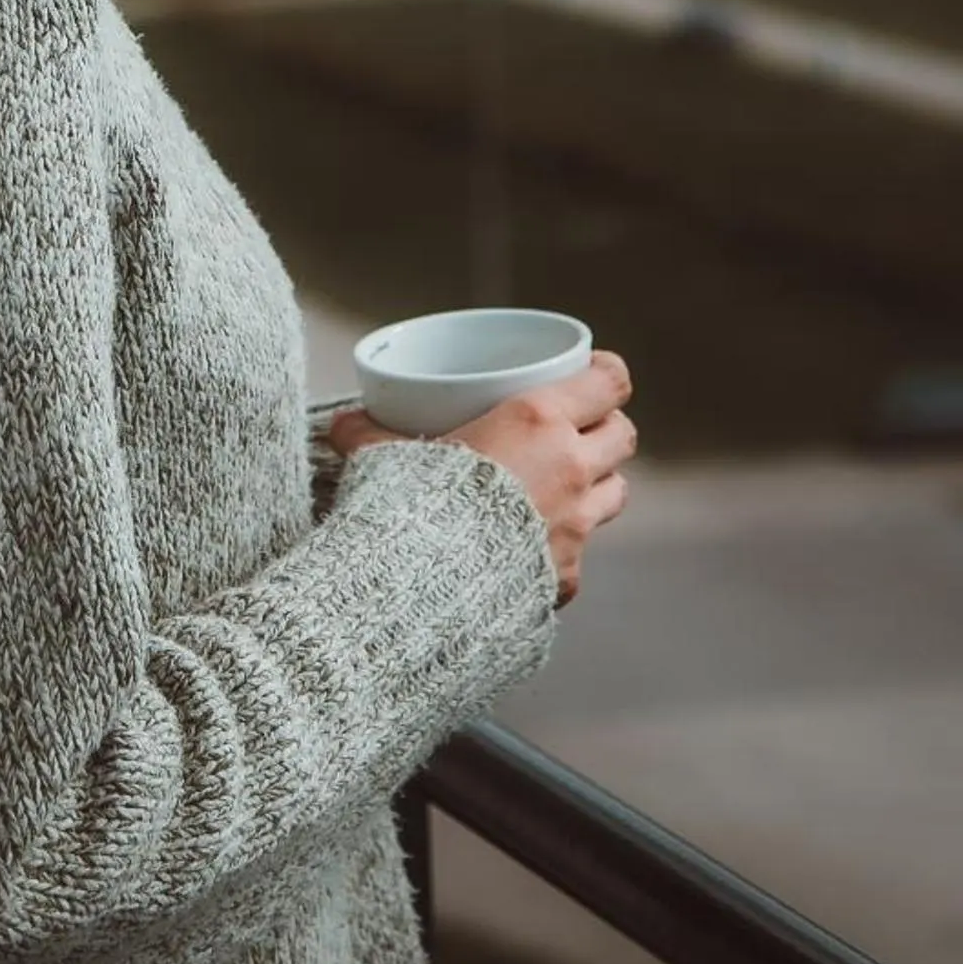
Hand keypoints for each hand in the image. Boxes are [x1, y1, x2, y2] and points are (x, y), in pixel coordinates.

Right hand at [323, 349, 636, 607]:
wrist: (420, 591)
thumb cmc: (406, 508)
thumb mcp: (382, 457)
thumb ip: (367, 434)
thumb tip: (341, 424)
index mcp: (536, 422)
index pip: (608, 383)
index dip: (604, 375)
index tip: (590, 372)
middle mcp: (569, 469)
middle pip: (622, 435)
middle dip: (604, 429)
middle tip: (575, 430)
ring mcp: (575, 528)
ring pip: (615, 493)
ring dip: (596, 485)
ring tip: (564, 487)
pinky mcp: (566, 579)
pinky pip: (579, 556)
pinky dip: (561, 549)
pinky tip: (531, 550)